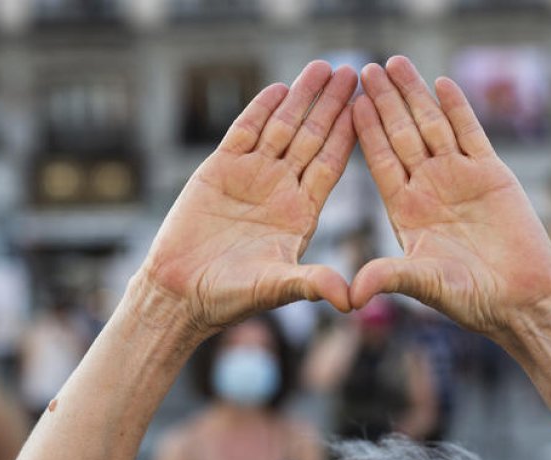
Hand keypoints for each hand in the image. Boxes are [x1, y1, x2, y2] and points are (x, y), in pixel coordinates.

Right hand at [136, 61, 357, 333]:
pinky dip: (260, 110)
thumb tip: (351, 300)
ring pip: (282, 128)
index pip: (331, 164)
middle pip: (312, 137)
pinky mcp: (219, 170)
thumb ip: (312, 284)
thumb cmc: (231, 297)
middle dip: (331, 104)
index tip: (368, 106)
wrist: (182, 292)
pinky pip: (244, 132)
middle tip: (352, 70)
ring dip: (300, 98)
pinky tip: (278, 89)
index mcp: (302, 213)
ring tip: (322, 67)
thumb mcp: (277, 287)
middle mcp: (281, 190)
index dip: (348, 134)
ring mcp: (251, 177)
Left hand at [350, 57, 550, 336]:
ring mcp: (459, 177)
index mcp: (406, 210)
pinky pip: (471, 133)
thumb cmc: (470, 299)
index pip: (380, 161)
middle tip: (365, 68)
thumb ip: (389, 278)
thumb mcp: (424, 285)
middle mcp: (428, 188)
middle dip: (384, 102)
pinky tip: (442, 83)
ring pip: (432, 126)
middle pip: (401, 135)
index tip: (348, 103)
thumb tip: (351, 295)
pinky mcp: (491, 174)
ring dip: (415, 95)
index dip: (365, 132)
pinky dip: (458, 108)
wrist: (520, 299)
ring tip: (396, 63)